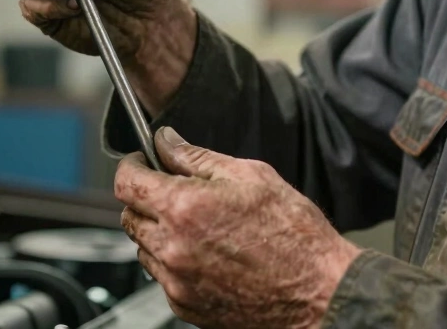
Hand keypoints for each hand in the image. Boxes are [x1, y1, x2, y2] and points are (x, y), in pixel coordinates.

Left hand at [115, 128, 360, 328]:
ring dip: (158, 231)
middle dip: (145, 198)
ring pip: (144, 248)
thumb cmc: (294, 235)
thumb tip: (166, 141)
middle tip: (174, 190)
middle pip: (129, 216)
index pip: (126, 183)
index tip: (141, 161)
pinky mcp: (186, 306)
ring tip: (199, 225)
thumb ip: (196, 157)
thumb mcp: (249, 175)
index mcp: (184, 208)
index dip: (131, 166)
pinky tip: (208, 252)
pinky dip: (174, 261)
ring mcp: (177, 281)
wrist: (320, 292)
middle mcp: (173, 248)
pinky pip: (163, 276)